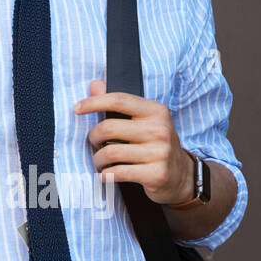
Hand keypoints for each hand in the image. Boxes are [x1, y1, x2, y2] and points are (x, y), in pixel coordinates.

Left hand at [74, 79, 193, 205]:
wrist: (183, 175)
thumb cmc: (156, 144)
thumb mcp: (143, 120)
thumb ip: (118, 103)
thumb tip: (95, 84)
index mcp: (156, 111)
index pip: (118, 100)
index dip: (93, 103)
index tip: (77, 109)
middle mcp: (159, 130)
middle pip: (108, 128)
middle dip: (93, 137)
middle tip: (94, 143)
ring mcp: (160, 153)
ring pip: (110, 152)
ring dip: (98, 159)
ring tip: (100, 161)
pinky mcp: (156, 174)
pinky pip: (118, 172)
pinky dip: (106, 174)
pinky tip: (107, 174)